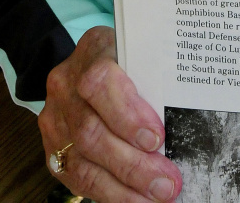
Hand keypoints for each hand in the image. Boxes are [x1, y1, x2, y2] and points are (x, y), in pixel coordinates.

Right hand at [38, 26, 181, 202]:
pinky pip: (76, 177)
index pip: (101, 82)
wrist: (86, 62)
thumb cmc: (127, 57)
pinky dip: (108, 193)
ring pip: (83, 161)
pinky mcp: (53, 146)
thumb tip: (186, 117)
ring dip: (122, 187)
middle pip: (91, 131)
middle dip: (132, 164)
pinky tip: (132, 199)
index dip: (127, 114)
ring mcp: (56, 117)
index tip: (156, 138)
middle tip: (166, 182)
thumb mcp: (141, 52)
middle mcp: (67, 84)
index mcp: (92, 50)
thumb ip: (155, 77)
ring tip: (154, 196)